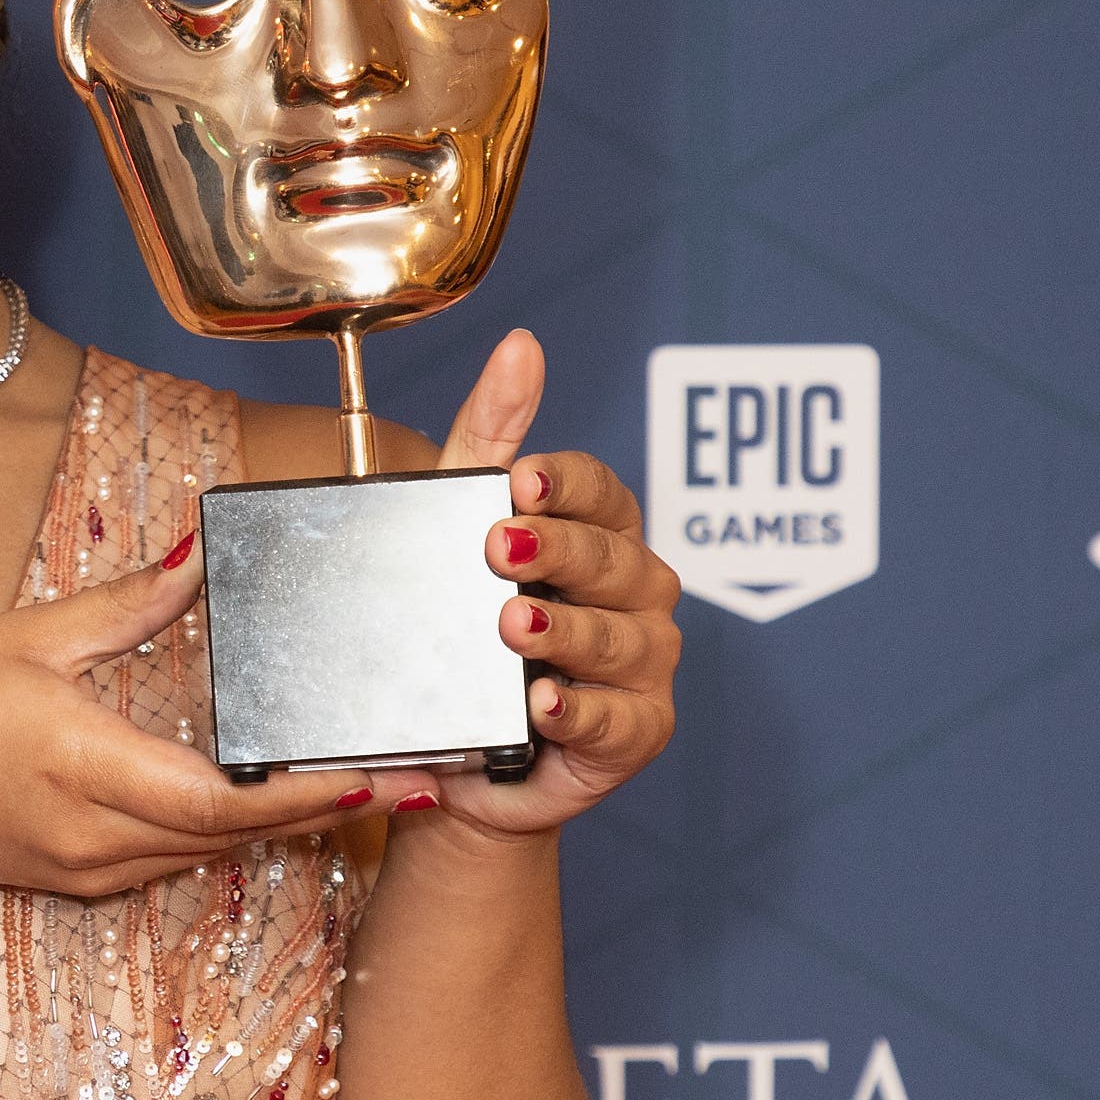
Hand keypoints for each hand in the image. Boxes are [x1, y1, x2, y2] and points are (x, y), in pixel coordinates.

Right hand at [0, 543, 373, 901]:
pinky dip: (229, 833)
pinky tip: (270, 801)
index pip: (220, 798)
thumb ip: (123, 604)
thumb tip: (197, 556)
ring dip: (284, 825)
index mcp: (80, 765)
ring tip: (365, 784)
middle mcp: (92, 834)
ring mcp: (86, 867)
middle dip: (326, 807)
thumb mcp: (21, 636)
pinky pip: (174, 859)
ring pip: (210, 853)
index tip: (379, 774)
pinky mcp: (79, 880)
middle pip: (235, 835)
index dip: (306, 793)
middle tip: (415, 774)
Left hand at [368, 327, 679, 841]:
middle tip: (499, 548)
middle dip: (556, 551)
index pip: (602, 492)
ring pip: (618, 639)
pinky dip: (582, 711)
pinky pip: (618, 719)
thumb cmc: (460, 633)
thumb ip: (489, 437)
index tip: (517, 479)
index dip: (564, 483)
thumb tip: (521, 342)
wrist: (454, 758)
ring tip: (512, 627)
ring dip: (566, 633)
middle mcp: (635, 592)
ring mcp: (644, 664)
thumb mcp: (455, 526)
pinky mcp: (637, 732)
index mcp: (600, 534)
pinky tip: (545, 705)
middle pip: (611, 559)